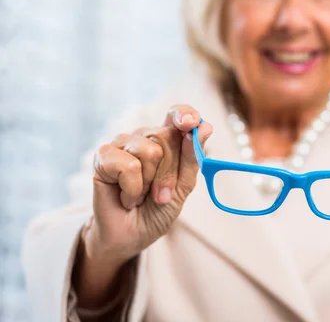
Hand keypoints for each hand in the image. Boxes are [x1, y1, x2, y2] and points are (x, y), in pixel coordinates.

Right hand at [86, 104, 212, 265]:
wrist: (131, 236)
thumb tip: (205, 127)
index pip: (177, 113)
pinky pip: (128, 165)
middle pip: (167, 137)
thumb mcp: (183, 186)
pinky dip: (132, 189)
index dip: (184, 114)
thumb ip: (193, 157)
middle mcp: (144, 136)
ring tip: (140, 195)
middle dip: (169, 173)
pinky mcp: (103, 156)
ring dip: (150, 183)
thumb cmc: (157, 210)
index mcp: (167, 140)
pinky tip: (126, 197)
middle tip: (160, 195)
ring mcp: (122, 143)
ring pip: (149, 151)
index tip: (191, 122)